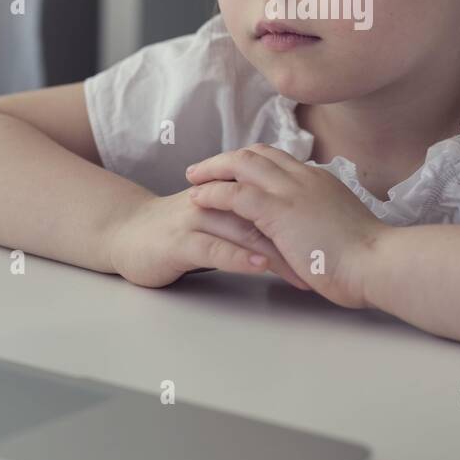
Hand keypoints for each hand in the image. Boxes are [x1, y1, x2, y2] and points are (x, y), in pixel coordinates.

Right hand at [108, 189, 307, 290]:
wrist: (126, 234)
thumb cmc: (178, 228)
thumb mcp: (221, 216)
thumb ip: (252, 213)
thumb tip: (294, 222)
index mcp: (231, 189)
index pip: (275, 197)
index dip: (306, 217)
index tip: (333, 241)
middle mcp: (217, 200)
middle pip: (267, 213)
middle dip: (299, 239)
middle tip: (327, 262)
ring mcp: (198, 219)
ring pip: (245, 229)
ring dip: (277, 251)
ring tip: (304, 269)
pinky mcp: (180, 242)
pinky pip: (215, 248)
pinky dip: (240, 255)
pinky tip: (260, 264)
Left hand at [185, 144, 387, 308]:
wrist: (377, 262)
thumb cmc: (367, 257)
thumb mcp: (344, 227)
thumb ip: (325, 220)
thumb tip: (316, 228)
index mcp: (320, 181)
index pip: (279, 159)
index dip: (253, 162)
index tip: (235, 169)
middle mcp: (304, 178)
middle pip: (257, 153)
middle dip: (227, 159)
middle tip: (204, 168)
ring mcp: (291, 191)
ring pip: (242, 164)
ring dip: (213, 169)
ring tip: (193, 179)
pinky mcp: (279, 211)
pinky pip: (236, 193)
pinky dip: (214, 192)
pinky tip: (199, 198)